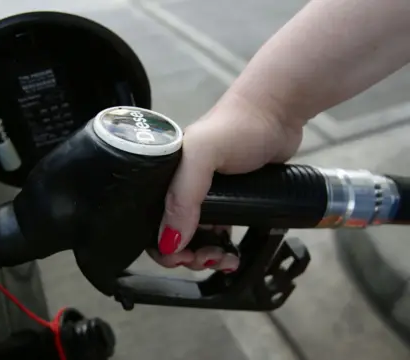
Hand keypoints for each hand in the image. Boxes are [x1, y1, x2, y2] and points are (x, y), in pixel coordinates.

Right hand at [148, 93, 303, 271]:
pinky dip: (223, 249)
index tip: (180, 257)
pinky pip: (219, 233)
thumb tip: (170, 242)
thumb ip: (183, 196)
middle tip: (206, 259)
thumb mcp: (202, 154)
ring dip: (205, 257)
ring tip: (224, 259)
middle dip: (186, 256)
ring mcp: (207, 196)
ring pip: (196, 238)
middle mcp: (181, 187)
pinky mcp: (231, 201)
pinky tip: (233, 255)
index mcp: (165, 177)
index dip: (161, 245)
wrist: (279, 113)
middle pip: (172, 235)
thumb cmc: (238, 126)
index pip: (150, 220)